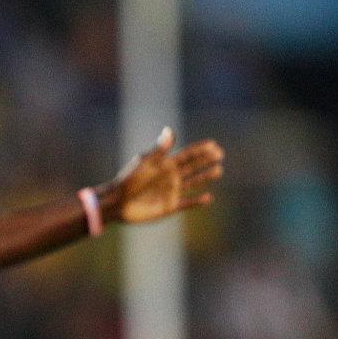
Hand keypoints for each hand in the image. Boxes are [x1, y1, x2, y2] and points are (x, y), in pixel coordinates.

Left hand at [104, 127, 223, 224]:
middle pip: (193, 167)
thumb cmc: (128, 181)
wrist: (116, 203)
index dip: (200, 150)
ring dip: (205, 177)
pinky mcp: (169, 207)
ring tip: (218, 170)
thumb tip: (170, 130)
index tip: (213, 144)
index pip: (187, 155)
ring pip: (193, 183)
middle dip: (206, 160)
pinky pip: (186, 203)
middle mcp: (170, 178)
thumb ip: (160, 150)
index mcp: (164, 165)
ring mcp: (170, 192)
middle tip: (220, 154)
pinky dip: (197, 202)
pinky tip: (208, 198)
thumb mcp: (145, 163)